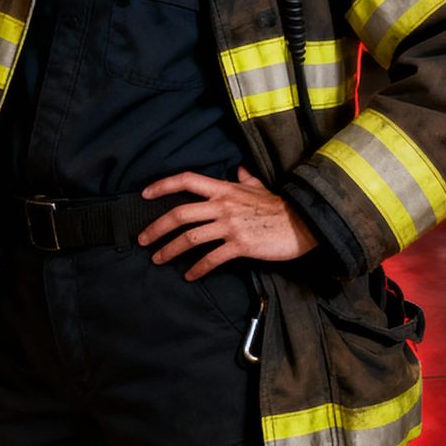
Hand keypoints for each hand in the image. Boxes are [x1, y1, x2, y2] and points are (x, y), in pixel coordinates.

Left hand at [138, 167, 317, 278]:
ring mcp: (231, 226)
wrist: (303, 222)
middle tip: (142, 240)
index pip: (187, 180)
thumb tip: (239, 168)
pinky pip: (212, 258)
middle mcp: (223, 205)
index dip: (163, 185)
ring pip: (191, 237)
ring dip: (170, 250)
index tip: (145, 195)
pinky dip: (198, 269)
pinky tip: (190, 276)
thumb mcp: (259, 186)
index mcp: (224, 189)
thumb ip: (245, 178)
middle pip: (180, 213)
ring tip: (158, 259)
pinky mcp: (240, 245)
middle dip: (156, 227)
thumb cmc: (279, 205)